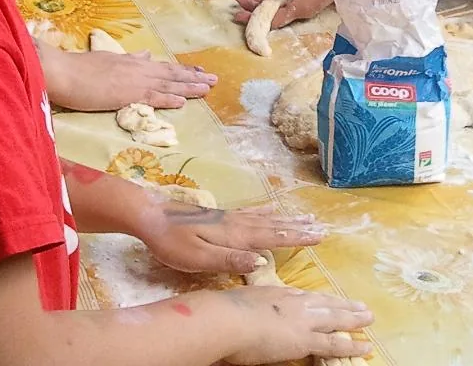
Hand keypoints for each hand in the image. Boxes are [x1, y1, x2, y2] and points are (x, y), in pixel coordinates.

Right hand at [39, 43, 214, 111]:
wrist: (62, 71)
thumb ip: (129, 59)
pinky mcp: (126, 94)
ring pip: (167, 84)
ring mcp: (134, 80)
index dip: (182, 70)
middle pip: (171, 74)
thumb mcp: (108, 59)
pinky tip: (183, 102)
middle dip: (193, 77)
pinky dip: (169, 99)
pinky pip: (152, 97)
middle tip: (215, 79)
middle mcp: (138, 68)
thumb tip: (145, 54)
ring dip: (189, 87)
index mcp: (133, 62)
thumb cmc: (79, 68)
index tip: (199, 71)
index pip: (163, 66)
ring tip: (208, 88)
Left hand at [136, 202, 324, 274]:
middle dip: (299, 228)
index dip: (296, 238)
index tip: (319, 236)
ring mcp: (229, 217)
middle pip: (274, 226)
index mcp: (235, 237)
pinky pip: (251, 212)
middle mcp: (237, 224)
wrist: (150, 215)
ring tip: (306, 216)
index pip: (272, 238)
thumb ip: (230, 260)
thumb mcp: (198, 257)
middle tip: (322, 226)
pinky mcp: (219, 215)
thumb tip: (261, 262)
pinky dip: (266, 211)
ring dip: (287, 218)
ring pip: (265, 218)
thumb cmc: (172, 242)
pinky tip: (270, 209)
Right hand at [217, 286, 373, 364]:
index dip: (322, 300)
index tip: (332, 300)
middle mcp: (295, 303)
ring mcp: (303, 320)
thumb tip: (249, 312)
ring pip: (336, 319)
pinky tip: (364, 346)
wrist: (227, 319)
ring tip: (369, 319)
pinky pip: (334, 343)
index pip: (307, 297)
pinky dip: (351, 344)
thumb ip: (252, 307)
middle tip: (362, 307)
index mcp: (279, 294)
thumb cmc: (226, 312)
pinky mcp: (306, 339)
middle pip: (326, 303)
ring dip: (354, 319)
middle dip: (345, 306)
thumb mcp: (242, 301)